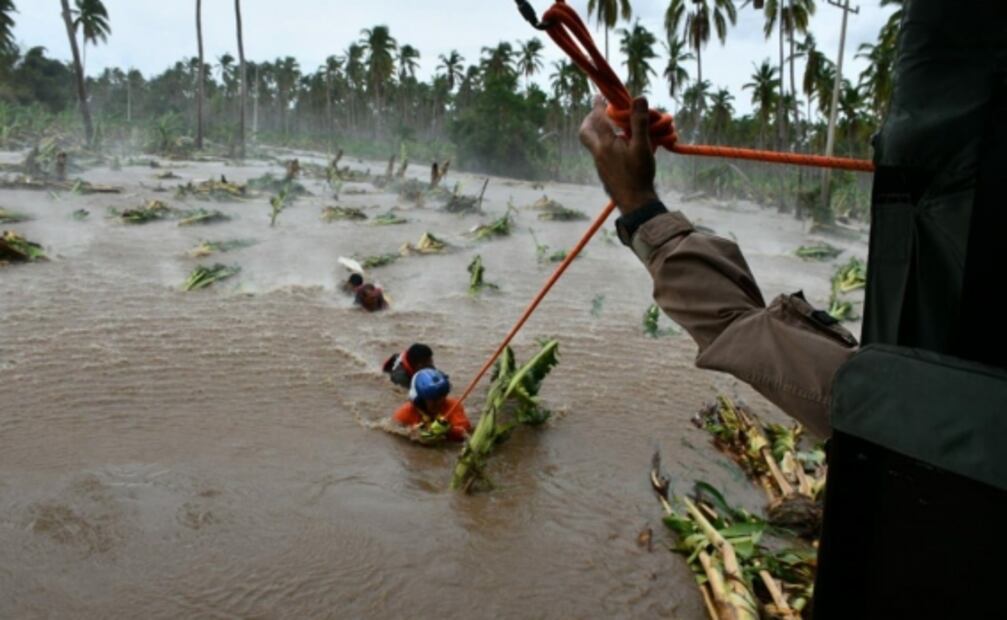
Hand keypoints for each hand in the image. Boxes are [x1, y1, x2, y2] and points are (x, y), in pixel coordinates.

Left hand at [578, 95, 657, 214]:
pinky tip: (620, 147)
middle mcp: (598, 153)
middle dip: (589, 120)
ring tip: (613, 127)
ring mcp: (600, 164)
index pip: (598, 119)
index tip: (598, 95)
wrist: (635, 202)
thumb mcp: (642, 146)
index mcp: (605, 144)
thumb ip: (639, 122)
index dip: (597, 105)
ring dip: (598, 132)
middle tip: (598, 112)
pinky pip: (600, 153)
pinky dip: (605, 144)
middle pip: (585, 132)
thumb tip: (638, 98)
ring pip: (592, 143)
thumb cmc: (639, 174)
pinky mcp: (604, 172)